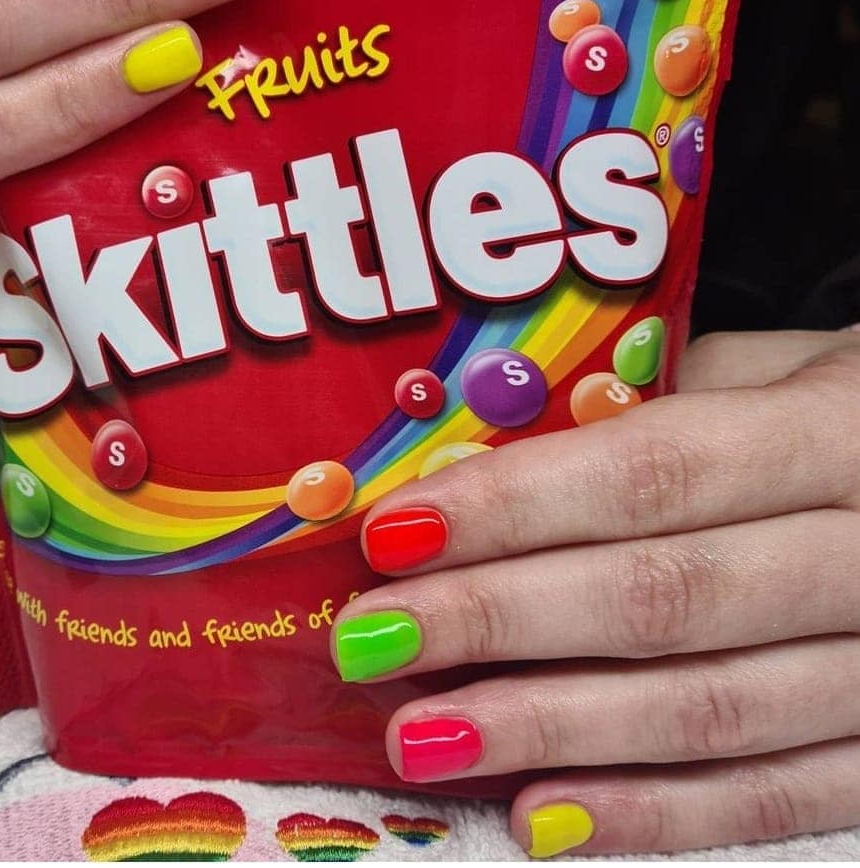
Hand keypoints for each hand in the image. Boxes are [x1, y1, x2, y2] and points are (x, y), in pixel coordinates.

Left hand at [334, 328, 859, 856]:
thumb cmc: (828, 409)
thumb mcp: (761, 371)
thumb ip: (641, 408)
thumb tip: (469, 463)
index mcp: (838, 429)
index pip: (654, 473)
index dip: (516, 507)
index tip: (395, 533)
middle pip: (663, 596)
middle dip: (499, 621)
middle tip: (374, 638)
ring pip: (707, 713)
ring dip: (548, 730)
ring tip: (420, 737)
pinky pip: (772, 801)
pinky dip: (652, 816)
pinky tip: (538, 817)